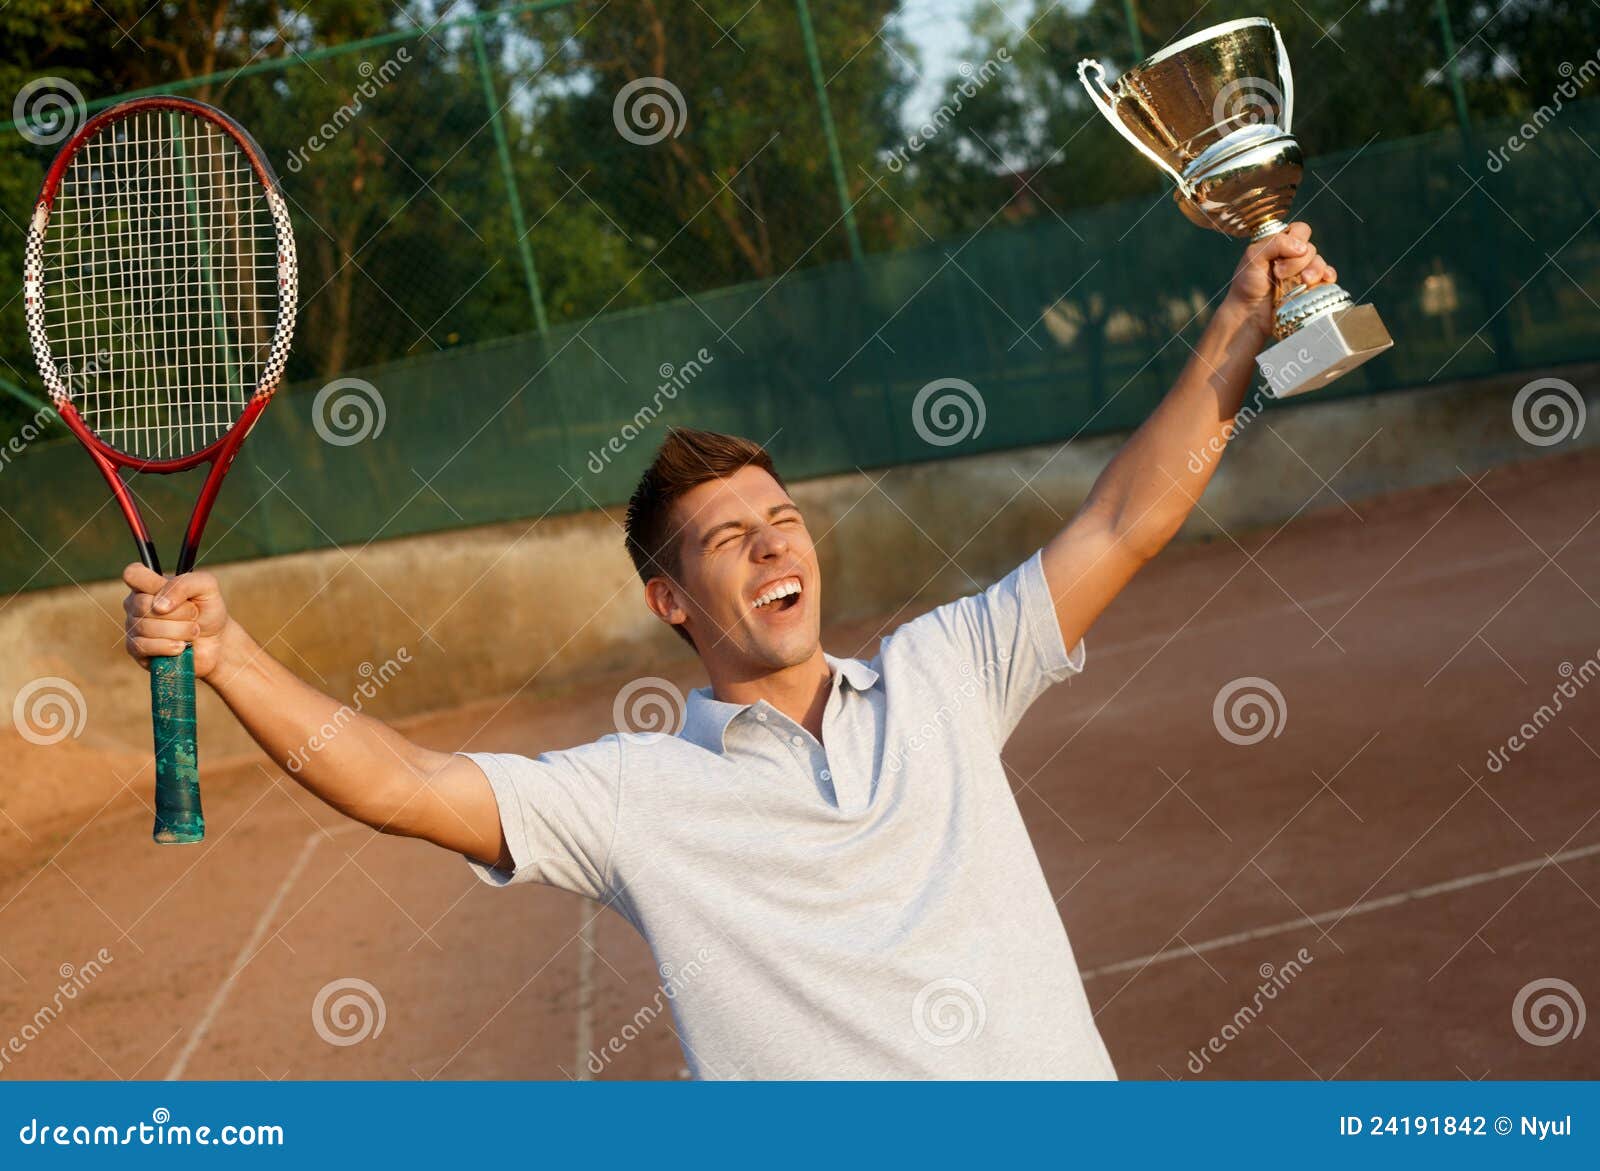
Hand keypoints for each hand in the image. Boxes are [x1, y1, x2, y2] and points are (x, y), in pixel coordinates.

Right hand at [122, 564, 231, 678]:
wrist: (215, 641)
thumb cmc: (207, 610)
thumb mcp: (206, 587)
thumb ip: (184, 584)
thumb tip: (159, 606)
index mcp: (147, 583)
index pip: (132, 574)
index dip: (150, 583)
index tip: (171, 593)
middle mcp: (135, 603)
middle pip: (143, 604)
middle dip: (178, 612)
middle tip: (194, 615)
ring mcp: (133, 626)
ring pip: (145, 627)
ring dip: (178, 631)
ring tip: (192, 632)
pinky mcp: (136, 649)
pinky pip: (143, 647)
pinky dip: (168, 647)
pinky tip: (181, 647)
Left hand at [1224, 221, 1337, 338]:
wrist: (1249, 314)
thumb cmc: (1247, 284)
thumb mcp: (1253, 257)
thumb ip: (1275, 243)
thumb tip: (1302, 248)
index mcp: (1281, 244)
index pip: (1301, 230)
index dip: (1296, 239)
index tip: (1280, 257)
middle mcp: (1294, 256)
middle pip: (1311, 248)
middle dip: (1297, 261)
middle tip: (1279, 274)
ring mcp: (1304, 272)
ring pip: (1320, 262)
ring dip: (1313, 270)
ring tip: (1302, 282)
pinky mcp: (1311, 288)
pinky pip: (1328, 277)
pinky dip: (1328, 276)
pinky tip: (1324, 280)